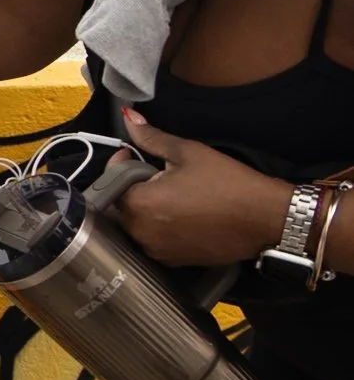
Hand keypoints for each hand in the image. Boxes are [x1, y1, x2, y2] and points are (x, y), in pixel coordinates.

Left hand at [114, 111, 293, 266]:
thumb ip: (151, 137)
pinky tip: (183, 212)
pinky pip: (155, 240)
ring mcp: (159, 251)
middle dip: (131, 187)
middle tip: (155, 174)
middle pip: (120, 206)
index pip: (110, 183)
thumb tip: (128, 117)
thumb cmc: (230, 184)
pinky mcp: (176, 262)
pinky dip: (160, 226)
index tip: (132, 154)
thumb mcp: (188, 153)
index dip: (120, 164)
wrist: (268, 219)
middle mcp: (142, 234)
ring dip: (145, 207)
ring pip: (137, 224)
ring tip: (173, 193)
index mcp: (139, 206)